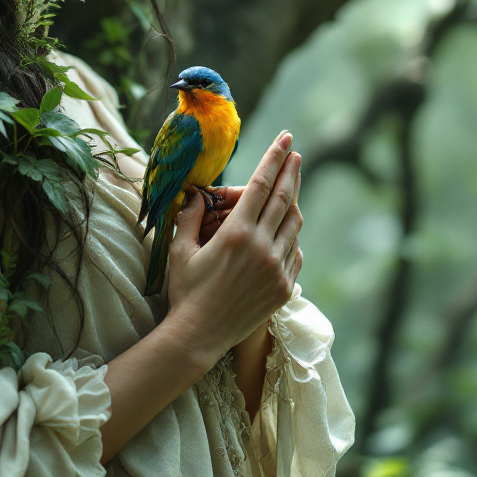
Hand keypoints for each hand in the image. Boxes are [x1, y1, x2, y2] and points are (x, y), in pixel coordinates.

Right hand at [161, 131, 302, 371]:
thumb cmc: (185, 291)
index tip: (286, 140)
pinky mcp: (284, 288)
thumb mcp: (180, 249)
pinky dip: (292, 236)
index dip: (274, 158)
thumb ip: (189, 217)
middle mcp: (262, 248)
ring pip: (294, 225)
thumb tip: (194, 194)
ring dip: (293, 202)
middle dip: (291, 171)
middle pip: (284, 199)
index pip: (261, 185)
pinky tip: (286, 229)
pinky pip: (295, 252)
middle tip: (296, 152)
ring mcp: (277, 269)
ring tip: (291, 187)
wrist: (199, 336)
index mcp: (236, 233)